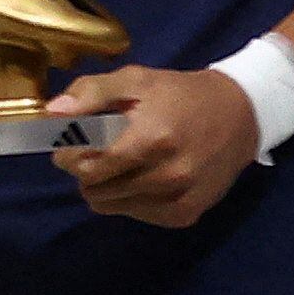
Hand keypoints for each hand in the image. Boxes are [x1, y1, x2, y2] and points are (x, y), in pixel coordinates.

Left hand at [49, 65, 261, 227]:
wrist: (239, 116)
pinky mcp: (186, 215)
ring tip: (118, 162)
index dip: (68, 156)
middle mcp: (166, 176)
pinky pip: (135, 214)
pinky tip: (140, 175)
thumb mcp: (135, 79)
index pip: (87, 166)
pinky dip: (127, 198)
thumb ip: (91, 93)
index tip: (69, 144)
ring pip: (111, 206)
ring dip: (104, 186)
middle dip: (83, 170)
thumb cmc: (178, 95)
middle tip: (92, 151)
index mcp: (150, 139)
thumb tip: (53, 114)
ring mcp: (178, 199)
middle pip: (95, 189)